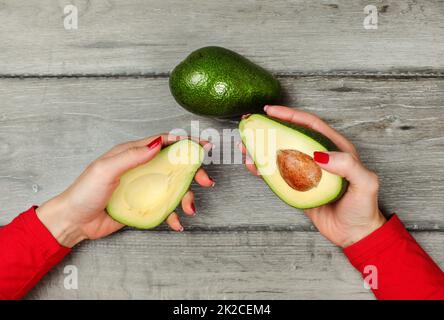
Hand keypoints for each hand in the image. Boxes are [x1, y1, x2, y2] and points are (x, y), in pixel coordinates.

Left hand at [36, 134, 213, 247]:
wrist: (75, 221)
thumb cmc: (85, 192)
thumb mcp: (106, 169)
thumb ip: (132, 156)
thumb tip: (157, 143)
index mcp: (133, 154)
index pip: (163, 143)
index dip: (184, 143)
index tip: (203, 146)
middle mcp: (142, 168)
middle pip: (174, 165)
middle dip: (193, 172)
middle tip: (205, 181)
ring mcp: (144, 188)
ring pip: (173, 187)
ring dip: (186, 196)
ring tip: (189, 208)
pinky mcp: (144, 205)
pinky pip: (165, 207)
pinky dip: (173, 215)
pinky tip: (176, 222)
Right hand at [240, 106, 385, 247]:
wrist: (355, 234)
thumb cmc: (363, 208)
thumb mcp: (365, 184)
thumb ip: (347, 165)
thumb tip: (319, 155)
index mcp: (335, 148)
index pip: (310, 125)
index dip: (290, 115)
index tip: (271, 111)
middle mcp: (319, 156)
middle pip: (291, 135)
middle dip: (271, 127)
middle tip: (252, 123)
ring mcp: (306, 171)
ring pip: (280, 153)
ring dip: (262, 147)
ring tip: (245, 144)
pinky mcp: (297, 187)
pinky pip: (277, 174)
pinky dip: (263, 169)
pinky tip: (252, 165)